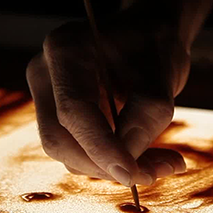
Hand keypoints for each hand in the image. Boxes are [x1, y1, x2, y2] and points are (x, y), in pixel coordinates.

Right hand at [26, 14, 188, 186]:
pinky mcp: (58, 118)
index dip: (101, 148)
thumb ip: (146, 117)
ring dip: (115, 168)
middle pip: (61, 139)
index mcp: (66, 50)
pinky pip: (80, 151)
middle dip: (107, 165)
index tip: (134, 174)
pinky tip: (151, 160)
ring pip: (69, 153)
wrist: (148, 37)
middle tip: (159, 172)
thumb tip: (127, 166)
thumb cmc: (155, 46)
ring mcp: (47, 97)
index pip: (73, 111)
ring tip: (166, 163)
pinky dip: (114, 162)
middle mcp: (45, 74)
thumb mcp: (162, 76)